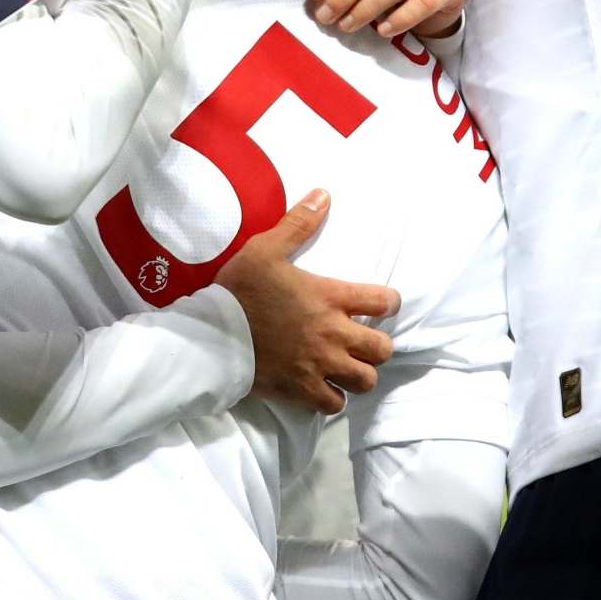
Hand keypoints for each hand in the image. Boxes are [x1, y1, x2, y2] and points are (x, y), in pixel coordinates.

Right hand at [217, 189, 399, 413]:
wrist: (212, 335)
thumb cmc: (240, 289)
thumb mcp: (266, 248)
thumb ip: (298, 224)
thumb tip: (325, 194)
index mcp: (330, 297)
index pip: (384, 302)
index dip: (388, 303)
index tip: (380, 304)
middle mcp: (333, 334)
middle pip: (382, 349)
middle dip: (378, 345)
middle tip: (363, 340)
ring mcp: (319, 365)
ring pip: (365, 380)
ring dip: (360, 374)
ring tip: (347, 366)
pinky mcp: (302, 390)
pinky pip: (334, 405)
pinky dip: (334, 398)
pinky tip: (325, 388)